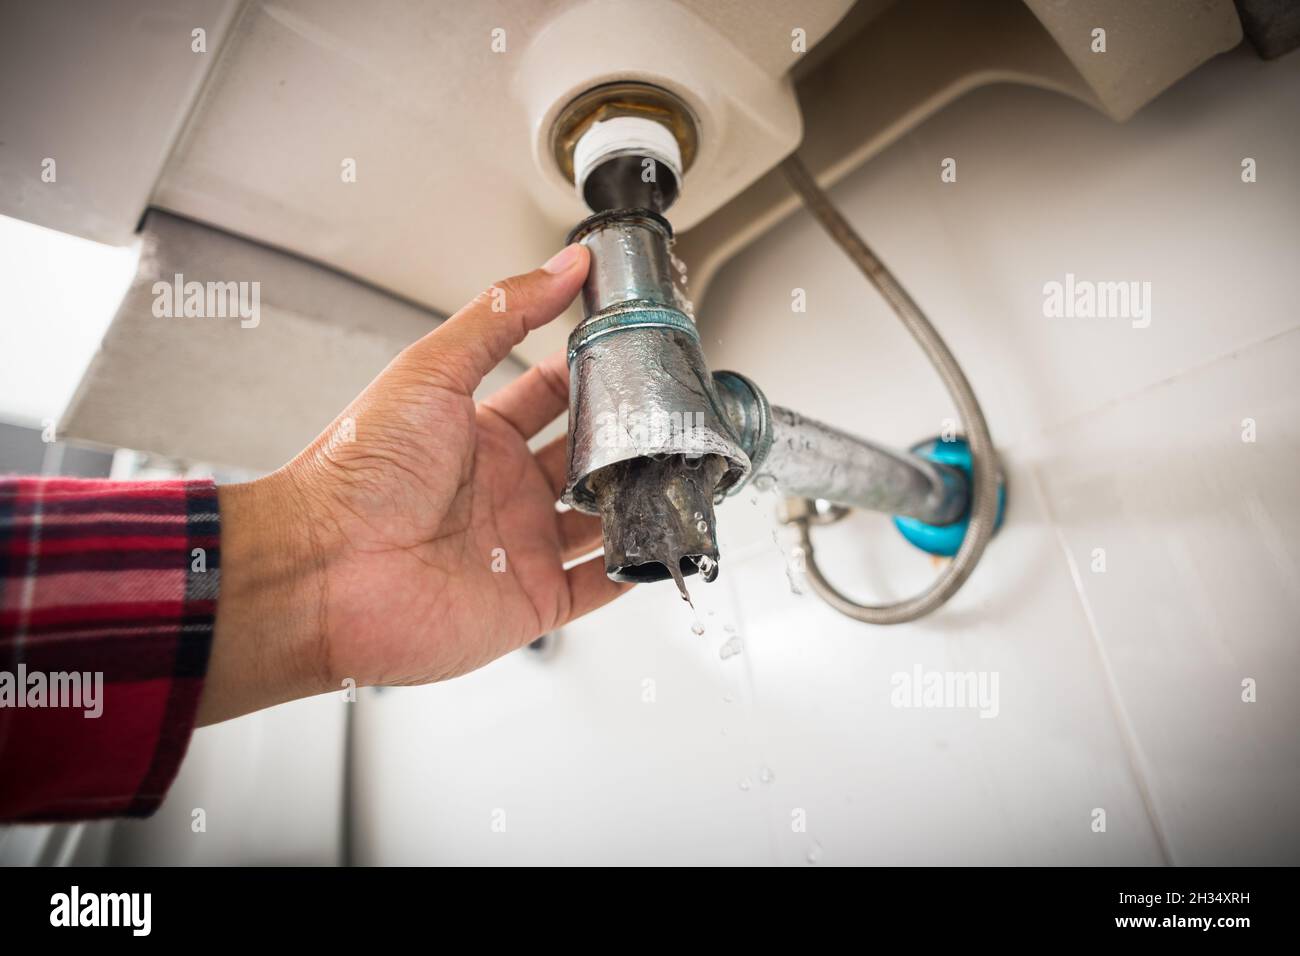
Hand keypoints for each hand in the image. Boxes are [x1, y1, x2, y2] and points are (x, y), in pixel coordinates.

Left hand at [199, 243, 629, 723]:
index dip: (590, 372)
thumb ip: (501, 315)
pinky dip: (635, 568)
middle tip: (673, 412)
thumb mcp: (432, 370)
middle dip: (626, 437)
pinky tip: (664, 544)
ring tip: (682, 472)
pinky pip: (599, 586)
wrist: (322, 570)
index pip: (550, 395)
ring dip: (639, 499)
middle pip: (584, 458)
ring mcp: (521, 547)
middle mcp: (502, 491)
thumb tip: (562, 266)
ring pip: (602, 519)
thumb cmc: (359, 470)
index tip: (634, 349)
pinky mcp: (533, 601)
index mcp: (477, 434)